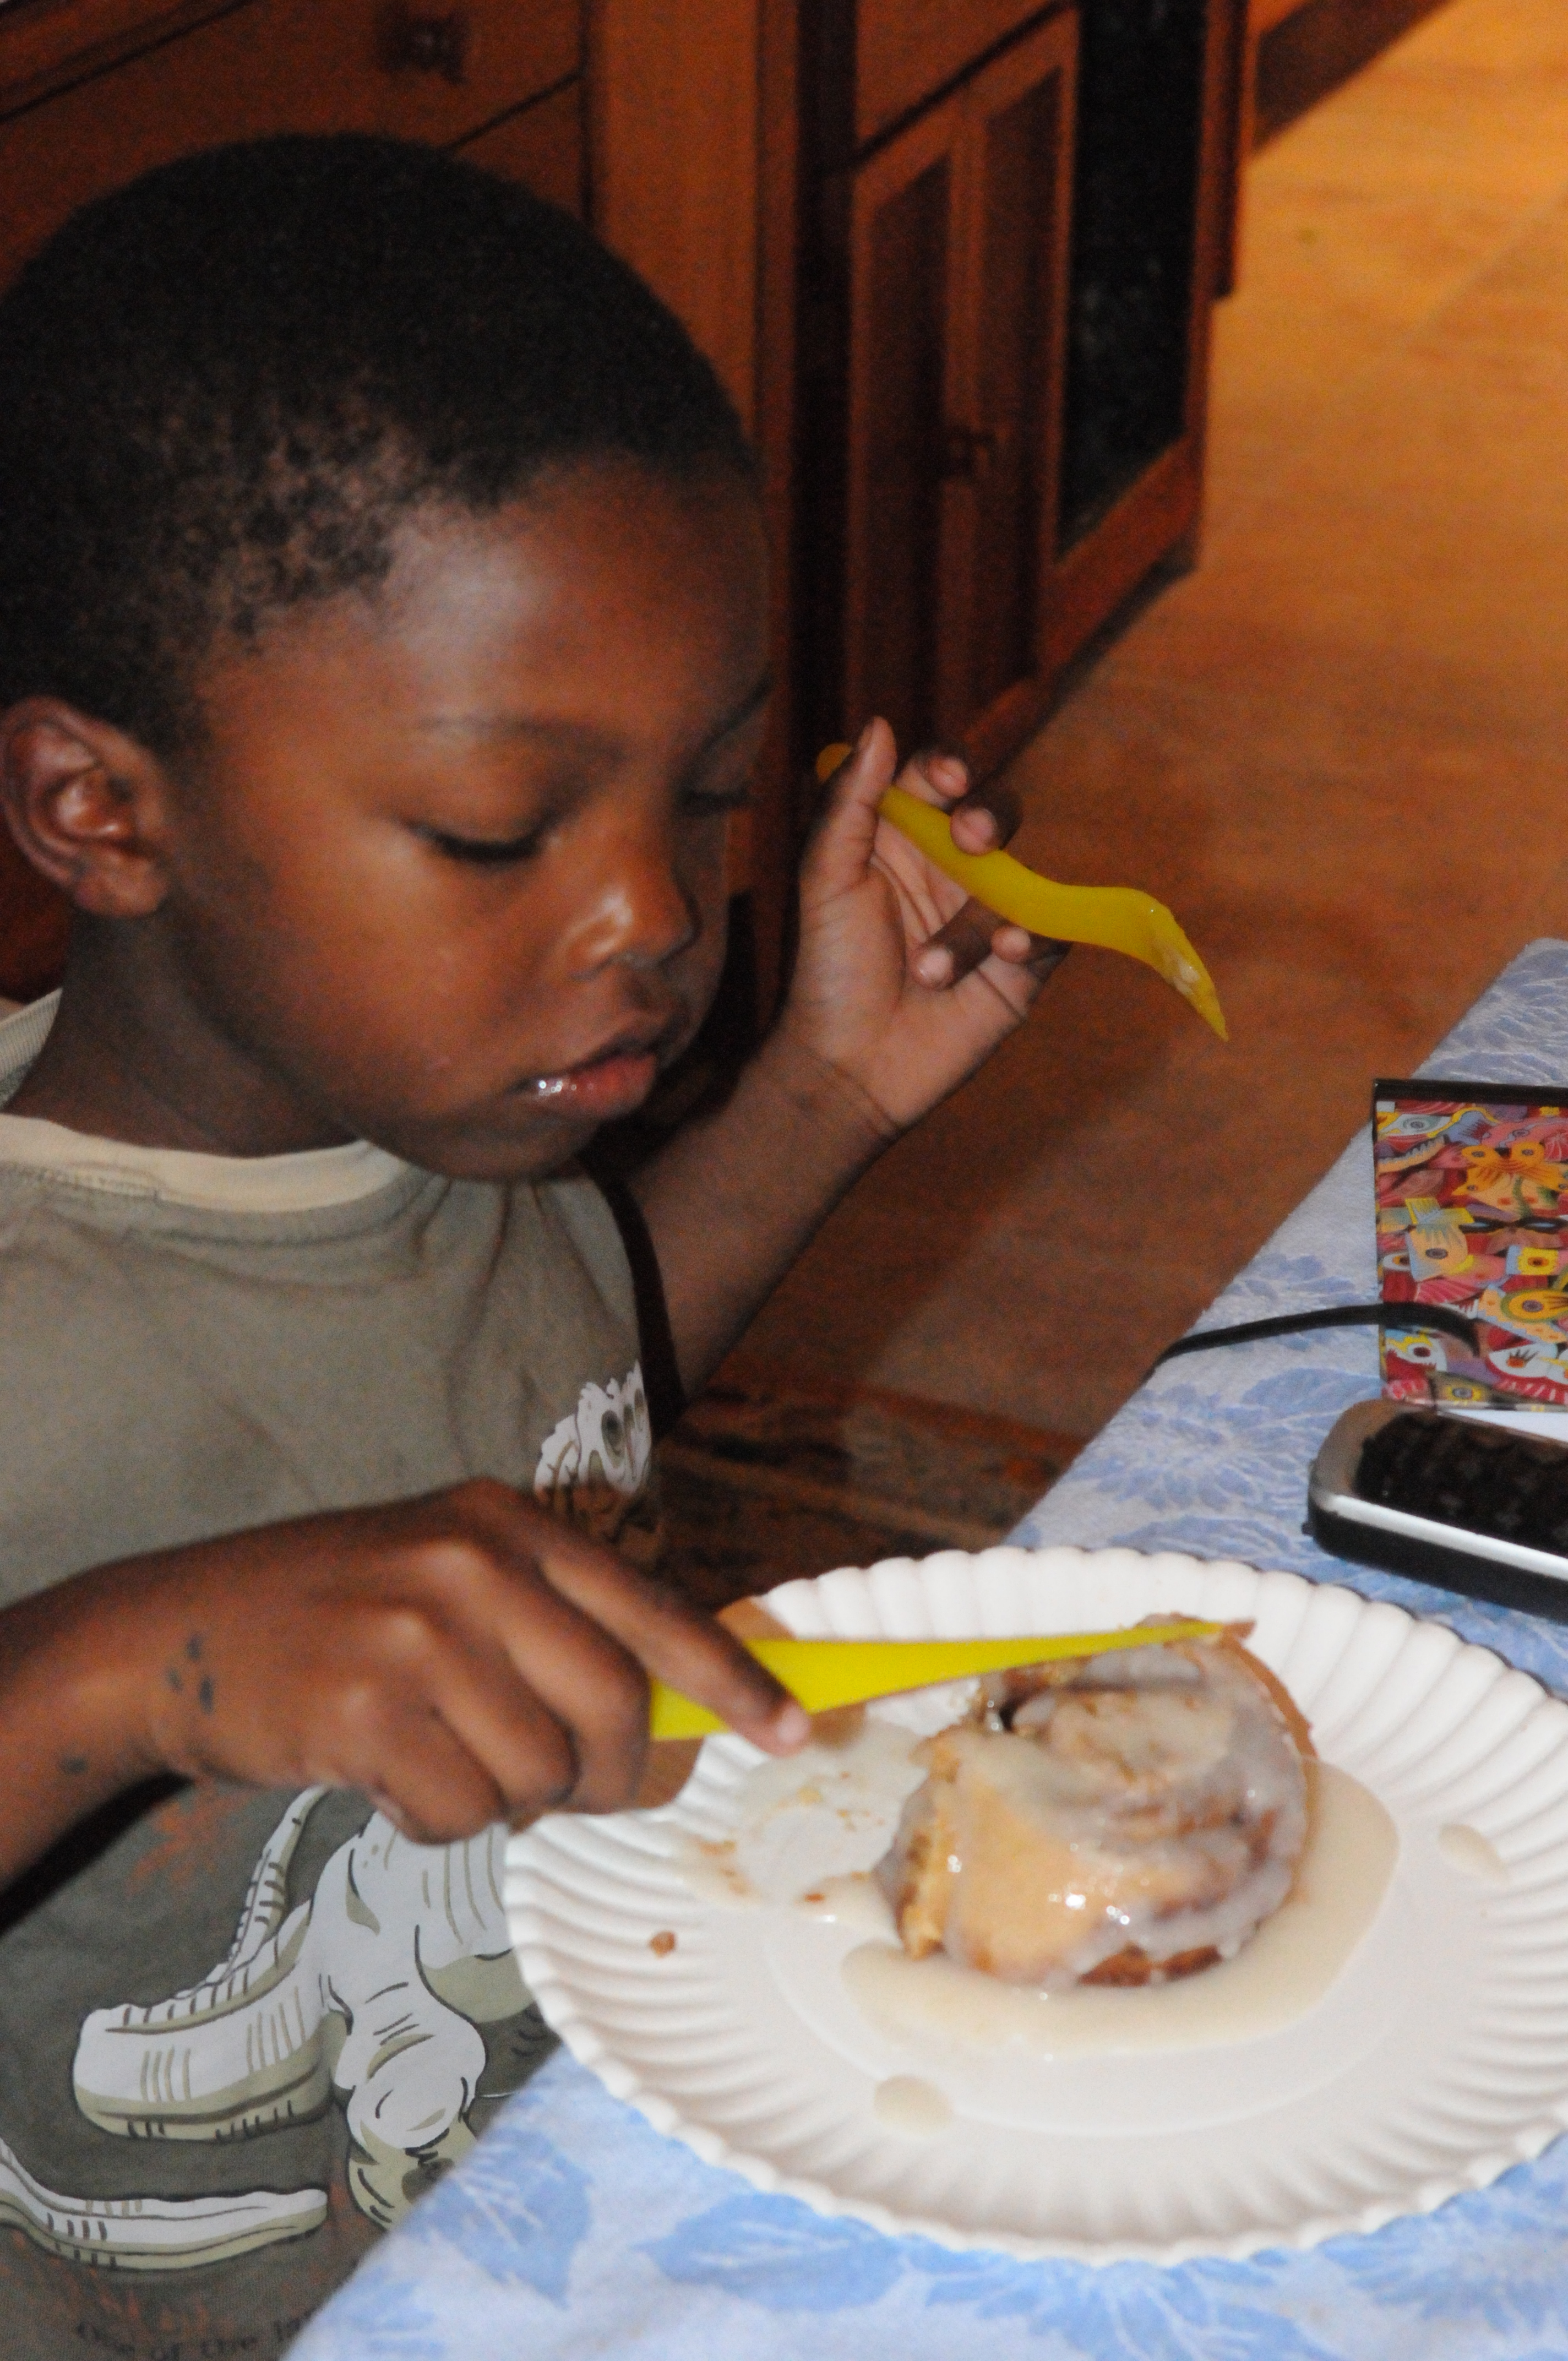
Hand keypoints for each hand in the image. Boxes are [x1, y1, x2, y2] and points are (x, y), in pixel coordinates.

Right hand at [0, 1480, 809, 1874]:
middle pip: (617, 1706)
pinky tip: (391, 1778)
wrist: (175, 1631)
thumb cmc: (331, 1614)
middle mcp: (473, 1567)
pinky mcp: (364, 1711)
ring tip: (447, 1763)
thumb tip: (678, 1704)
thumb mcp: (448, 1576)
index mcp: (507, 1525)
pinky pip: (465, 1808)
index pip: (655, 1611)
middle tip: (568, 1791)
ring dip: (510, 1800)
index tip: (795, 1729)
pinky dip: (440, 1818)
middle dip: (614, 1776)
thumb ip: (552, 1621)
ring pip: (543, 1772)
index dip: (735, 1679)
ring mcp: (417, 1636)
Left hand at [779, 718, 1065, 1134]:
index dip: (951, 767)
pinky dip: (1032, 936)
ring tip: (927, 972)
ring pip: (1019, 881)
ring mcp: (989, 915)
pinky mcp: (1020, 966)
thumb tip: (878, 725)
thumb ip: (848, 804)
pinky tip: (1005, 954)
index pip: (939, 780)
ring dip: (977, 922)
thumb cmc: (829, 971)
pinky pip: (1051, 933)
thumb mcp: (825, 881)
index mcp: (902, 838)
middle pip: (995, 814)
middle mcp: (951, 868)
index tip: (946, 779)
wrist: (849, 1067)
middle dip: (990, 818)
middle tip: (971, 840)